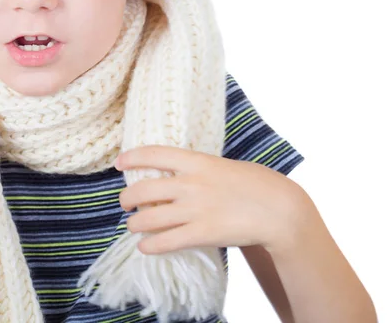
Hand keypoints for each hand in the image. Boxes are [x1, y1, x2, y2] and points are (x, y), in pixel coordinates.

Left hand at [115, 145, 304, 254]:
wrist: (279, 208)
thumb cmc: (253, 183)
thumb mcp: (222, 166)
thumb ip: (197, 169)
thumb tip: (174, 175)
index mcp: (197, 161)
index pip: (154, 153)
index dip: (132, 157)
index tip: (119, 162)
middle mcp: (191, 183)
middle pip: (143, 189)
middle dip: (127, 197)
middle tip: (124, 202)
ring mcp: (195, 209)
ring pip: (149, 218)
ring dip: (134, 223)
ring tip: (132, 225)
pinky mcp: (202, 234)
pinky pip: (166, 241)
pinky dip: (149, 245)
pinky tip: (144, 246)